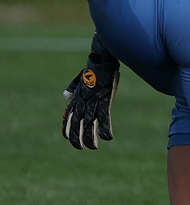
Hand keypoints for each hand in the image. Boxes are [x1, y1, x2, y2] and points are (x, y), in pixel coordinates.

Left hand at [62, 33, 120, 149]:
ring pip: (88, 123)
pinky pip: (103, 117)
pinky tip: (108, 137)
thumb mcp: (81, 77)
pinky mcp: (104, 98)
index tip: (67, 138)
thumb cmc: (95, 66)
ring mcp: (93, 100)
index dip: (67, 127)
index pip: (69, 115)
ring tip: (93, 148)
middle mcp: (83, 100)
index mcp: (78, 96)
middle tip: (80, 148)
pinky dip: (105, 128)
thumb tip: (65, 95)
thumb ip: (73, 87)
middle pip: (77, 123)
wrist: (103, 56)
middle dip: (77, 137)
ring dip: (90, 137)